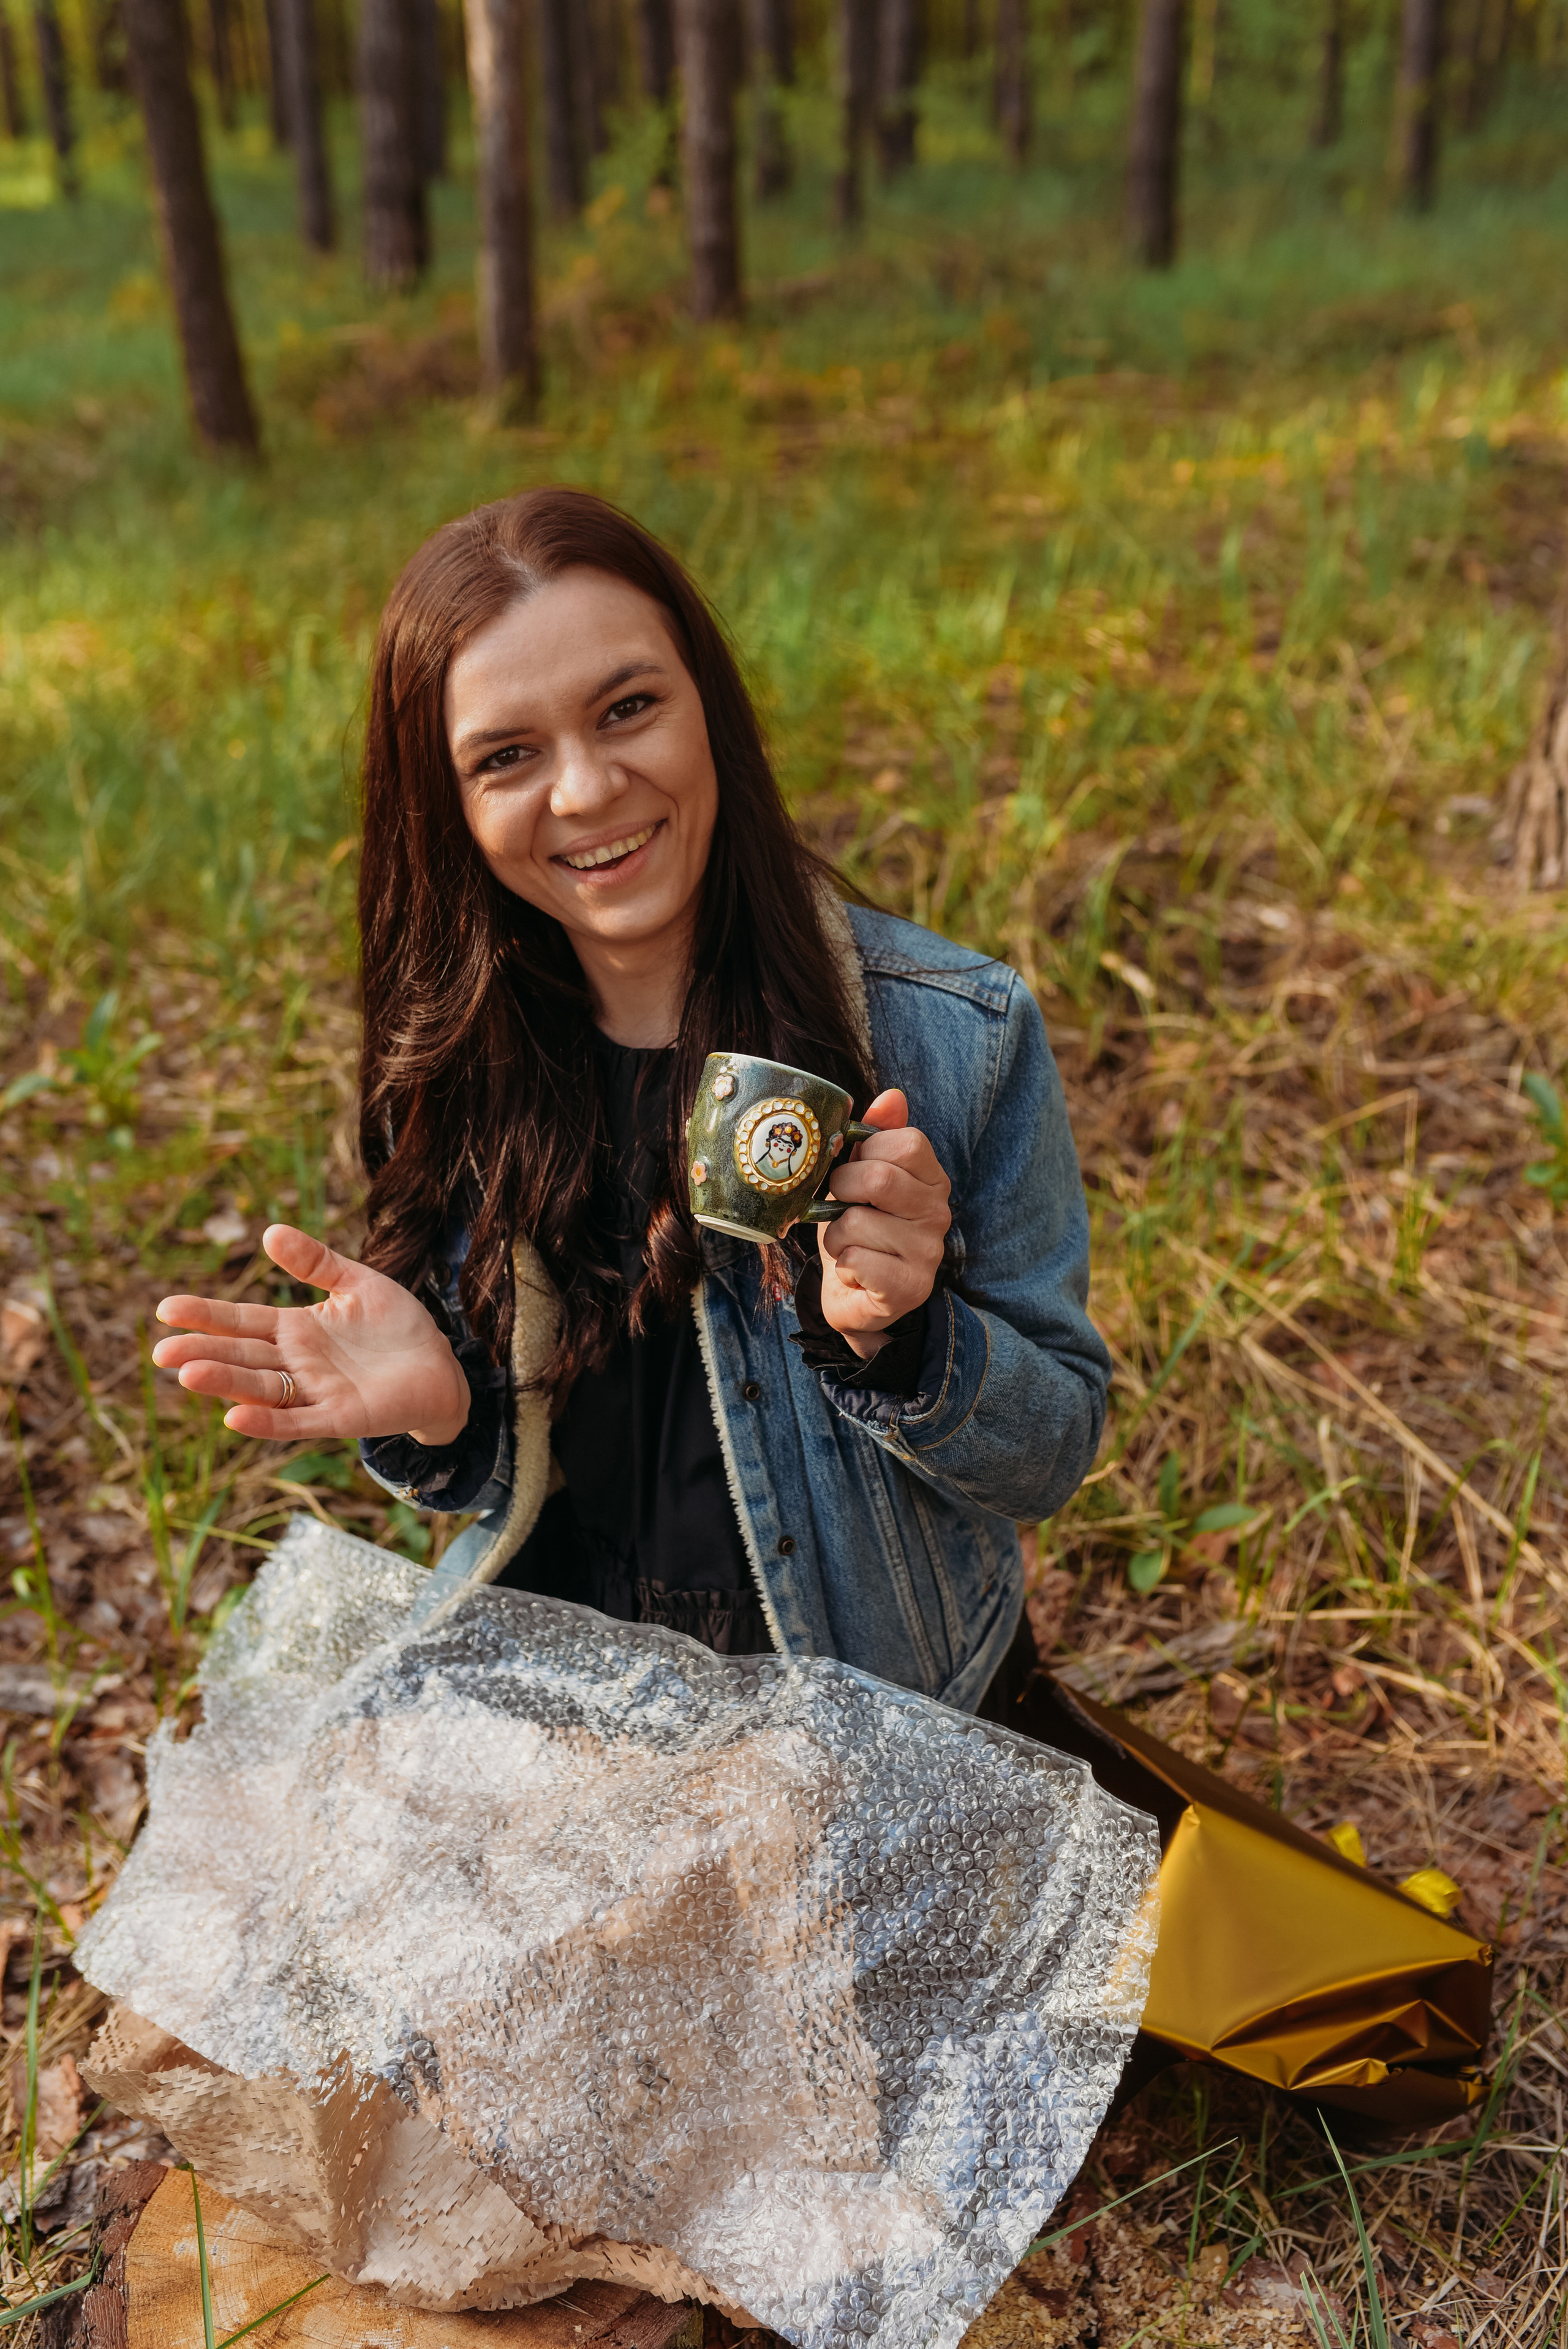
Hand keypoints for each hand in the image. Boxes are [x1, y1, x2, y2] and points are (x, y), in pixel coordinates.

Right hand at [151, 1225, 470, 1445]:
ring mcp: (316, 1392)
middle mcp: (297, 1363)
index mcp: (296, 1330)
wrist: (441, 1366)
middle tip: (160, 1352)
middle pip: (241, 1356)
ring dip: (226, 1382)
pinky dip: (267, 1422)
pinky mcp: (341, 1417)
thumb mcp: (356, 1283)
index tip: (165, 1310)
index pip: (242, 1321)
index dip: (206, 1315)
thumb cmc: (397, 1326)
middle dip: (202, 1352)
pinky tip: (234, 1418)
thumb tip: (269, 1232)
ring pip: (261, 1388)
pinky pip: (298, 1421)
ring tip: (188, 1375)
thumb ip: (316, 1262)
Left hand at [816, 1090, 951, 1359]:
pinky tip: (855, 1271)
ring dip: (835, 1235)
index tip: (854, 1167)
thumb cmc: (859, 1227)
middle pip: (879, 1178)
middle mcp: (939, 1214)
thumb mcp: (862, 1175)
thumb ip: (877, 1135)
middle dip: (841, 1190)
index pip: (908, 1142)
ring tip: (848, 1245)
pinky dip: (843, 1265)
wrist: (858, 1295)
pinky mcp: (908, 1288)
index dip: (867, 1150)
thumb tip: (892, 1095)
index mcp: (933, 1180)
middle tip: (840, 1205)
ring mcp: (928, 1253)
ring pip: (856, 1222)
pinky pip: (856, 1260)